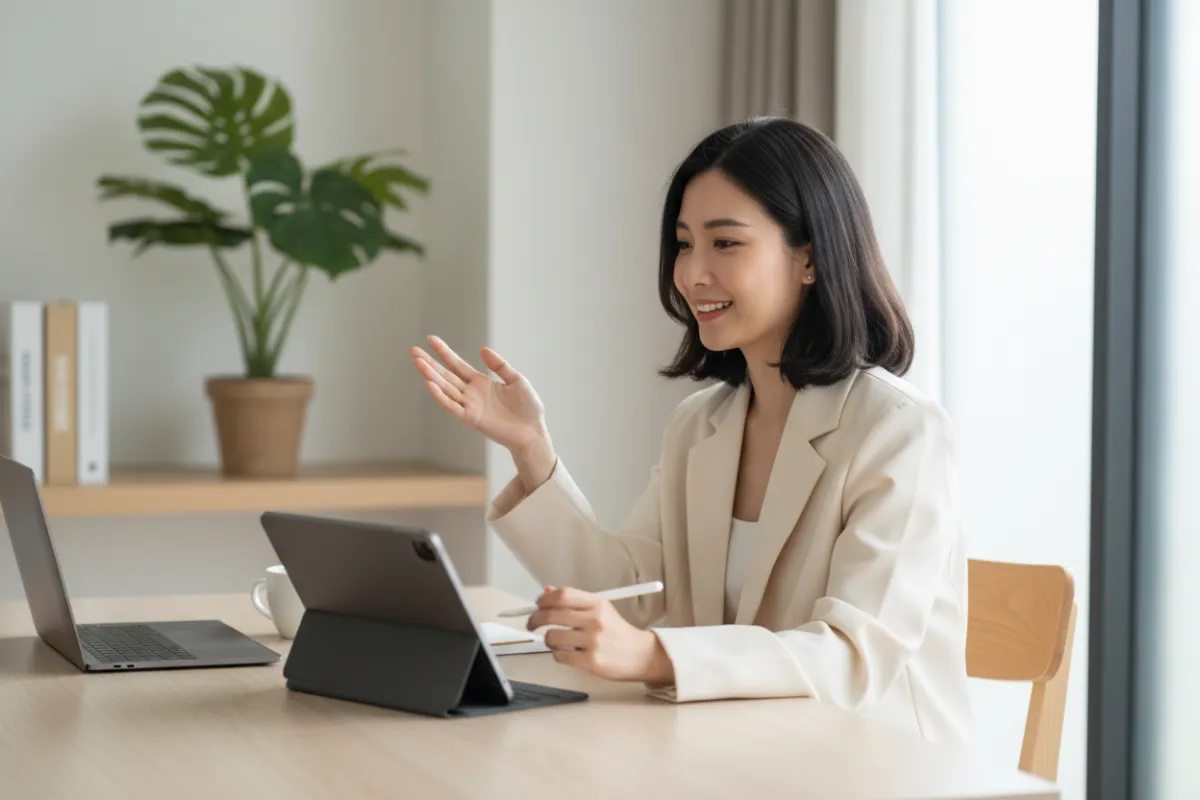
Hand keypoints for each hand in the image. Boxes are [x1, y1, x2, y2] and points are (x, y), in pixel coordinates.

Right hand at [411, 335, 547, 453]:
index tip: (431, 339)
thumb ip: (499, 365)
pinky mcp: (471, 419)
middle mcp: (471, 393)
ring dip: (431, 375)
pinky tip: (430, 384)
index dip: (444, 352)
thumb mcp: (516, 379)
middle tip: (413, 350)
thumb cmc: (527, 408)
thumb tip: (482, 349)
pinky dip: (440, 396)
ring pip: (445, 388)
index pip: (457, 364)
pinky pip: (452, 406)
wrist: (533, 431)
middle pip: (446, 375)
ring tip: (418, 362)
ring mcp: (469, 406)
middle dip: (430, 362)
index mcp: (480, 382)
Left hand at [526, 586, 675, 684]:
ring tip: (556, 641)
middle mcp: (595, 619)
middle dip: (535, 620)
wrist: (640, 654)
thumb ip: (574, 600)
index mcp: (597, 603)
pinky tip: (566, 653)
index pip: (562, 595)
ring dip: (548, 640)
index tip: (537, 605)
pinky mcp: (592, 661)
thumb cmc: (617, 631)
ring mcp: (593, 641)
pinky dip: (558, 655)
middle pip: (551, 614)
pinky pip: (560, 656)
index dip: (543, 599)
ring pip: (552, 637)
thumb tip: (547, 591)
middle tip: (532, 624)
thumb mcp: (600, 609)